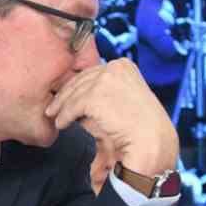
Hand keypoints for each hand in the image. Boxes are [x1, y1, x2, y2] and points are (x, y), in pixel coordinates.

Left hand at [46, 58, 178, 176]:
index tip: (67, 95)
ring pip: (74, 92)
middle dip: (65, 94)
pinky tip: (61, 124)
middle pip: (80, 80)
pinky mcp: (95, 95)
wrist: (151, 140)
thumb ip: (106, 93)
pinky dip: (64, 116)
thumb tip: (80, 97)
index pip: (92, 73)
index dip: (77, 85)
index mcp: (124, 65)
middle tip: (54, 106)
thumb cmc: (141, 126)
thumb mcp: (125, 99)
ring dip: (61, 107)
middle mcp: (115, 68)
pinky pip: (72, 106)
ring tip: (55, 117)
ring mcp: (105, 80)